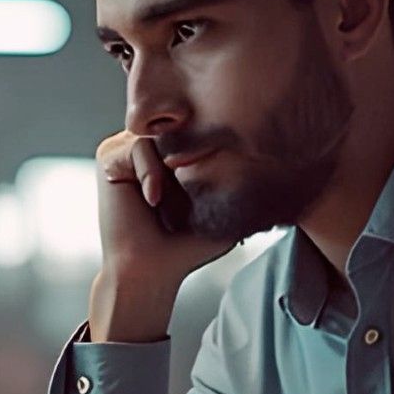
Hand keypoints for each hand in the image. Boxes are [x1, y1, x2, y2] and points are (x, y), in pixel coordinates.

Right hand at [95, 129, 240, 285]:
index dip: (211, 143)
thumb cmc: (187, 244)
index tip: (216, 175)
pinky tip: (153, 199)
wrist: (152, 268)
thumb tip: (284, 167)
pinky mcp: (109, 155)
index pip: (198, 128)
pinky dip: (150, 172)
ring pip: (159, 136)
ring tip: (168, 201)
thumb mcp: (224, 207)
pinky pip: (138, 146)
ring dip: (170, 167)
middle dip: (192, 152)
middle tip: (193, 187)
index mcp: (173, 152)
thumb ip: (245, 182)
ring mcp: (127, 148)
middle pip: (179, 126)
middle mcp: (150, 145)